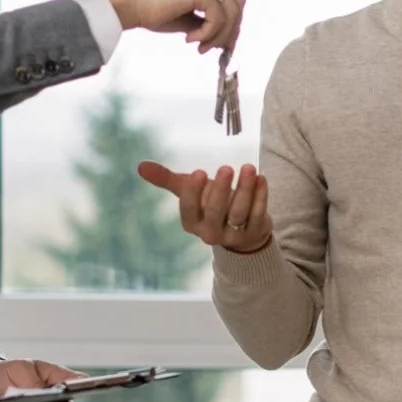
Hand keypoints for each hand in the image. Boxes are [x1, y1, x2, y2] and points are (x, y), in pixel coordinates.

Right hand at [100, 0, 245, 54]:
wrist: (126, 6)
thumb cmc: (150, 11)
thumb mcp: (186, 15)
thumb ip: (207, 20)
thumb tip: (227, 38)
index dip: (233, 21)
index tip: (224, 42)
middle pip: (237, 2)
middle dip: (231, 29)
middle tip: (217, 48)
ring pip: (231, 11)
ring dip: (219, 35)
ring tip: (200, 46)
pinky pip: (217, 17)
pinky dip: (208, 33)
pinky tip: (190, 39)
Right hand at [137, 161, 271, 252]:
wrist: (239, 227)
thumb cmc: (209, 203)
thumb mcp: (188, 191)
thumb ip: (166, 179)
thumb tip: (140, 166)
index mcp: (192, 223)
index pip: (189, 210)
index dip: (193, 193)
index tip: (198, 173)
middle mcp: (210, 232)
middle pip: (215, 212)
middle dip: (220, 190)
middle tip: (226, 167)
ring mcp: (233, 235)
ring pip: (239, 212)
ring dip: (245, 189)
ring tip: (249, 168)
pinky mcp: (253, 232)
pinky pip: (257, 214)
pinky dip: (261, 196)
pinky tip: (261, 179)